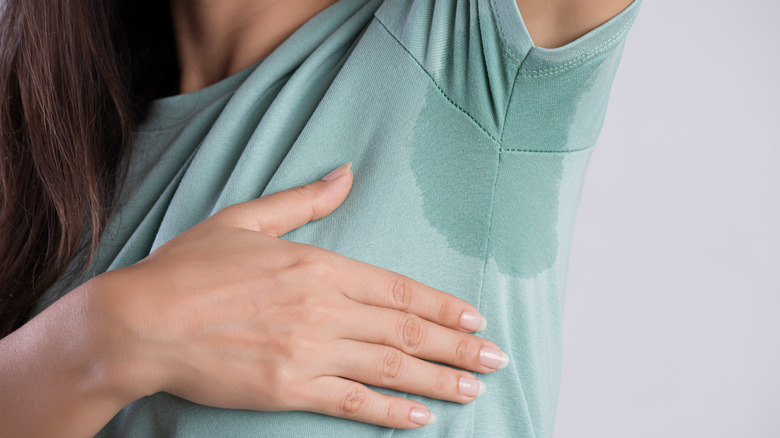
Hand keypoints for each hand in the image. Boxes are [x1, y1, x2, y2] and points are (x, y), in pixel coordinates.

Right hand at [93, 163, 507, 428]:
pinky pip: (352, 402)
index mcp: (318, 266)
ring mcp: (308, 351)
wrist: (139, 322)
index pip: (398, 289)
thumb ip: (304, 200)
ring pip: (390, 367)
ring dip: (440, 379)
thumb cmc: (189, 269)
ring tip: (475, 389)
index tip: (475, 319)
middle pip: (406, 330)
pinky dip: (390, 411)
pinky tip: (421, 417)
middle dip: (458, 346)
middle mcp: (323, 309)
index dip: (442, 307)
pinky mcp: (287, 388)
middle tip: (497, 358)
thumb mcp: (246, 219)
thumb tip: (345, 174)